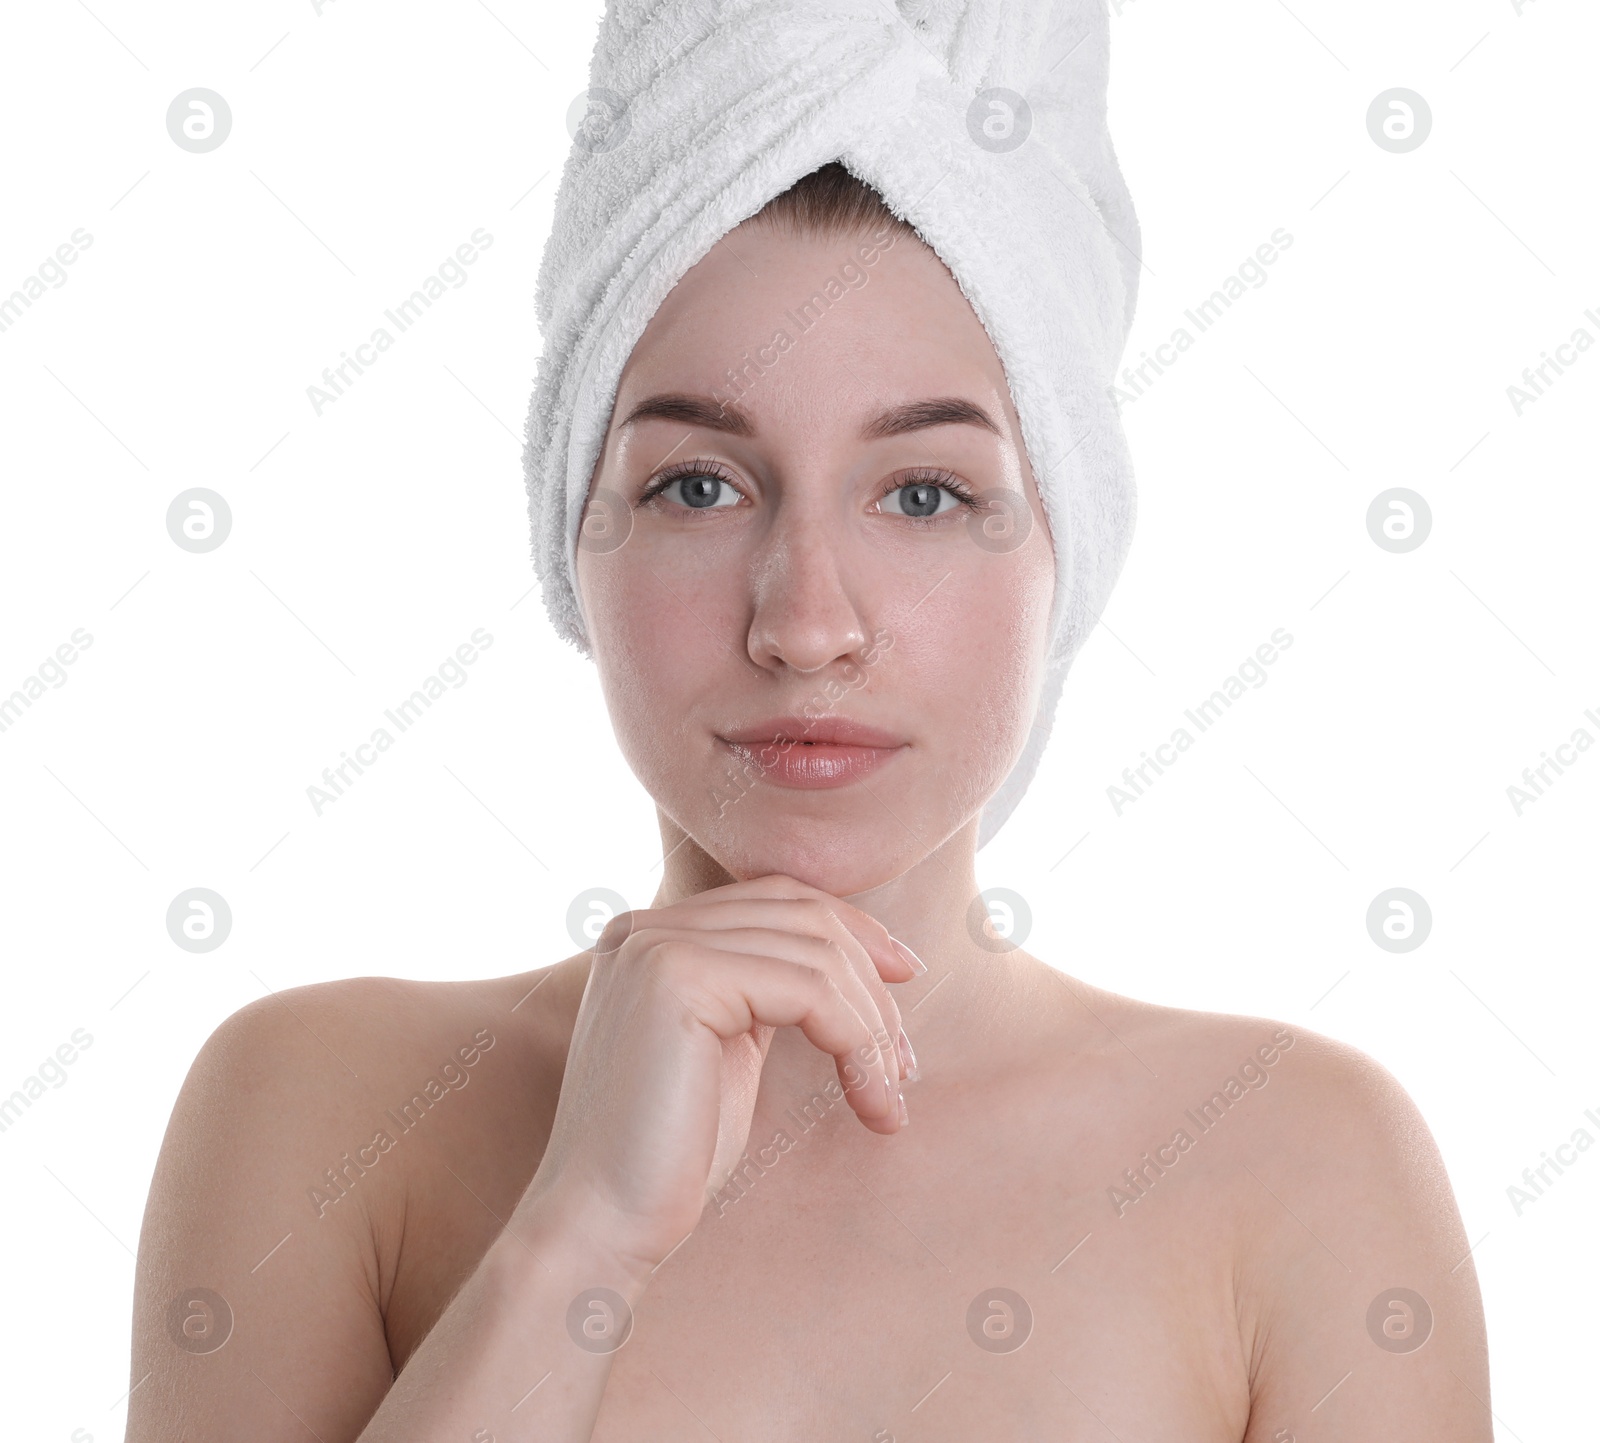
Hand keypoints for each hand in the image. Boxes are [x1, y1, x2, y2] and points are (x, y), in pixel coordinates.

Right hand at [523, 873, 921, 1273]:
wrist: (602, 1224)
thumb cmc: (670, 1155)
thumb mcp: (727, 1050)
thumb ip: (764, 991)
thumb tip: (863, 956)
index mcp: (650, 936)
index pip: (776, 897)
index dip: (852, 930)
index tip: (904, 980)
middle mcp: (644, 926)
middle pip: (804, 916)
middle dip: (872, 987)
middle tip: (904, 1066)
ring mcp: (656, 944)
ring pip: (817, 954)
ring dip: (874, 1028)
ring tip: (890, 1096)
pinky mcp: (679, 976)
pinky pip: (811, 989)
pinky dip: (859, 1043)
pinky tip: (872, 1102)